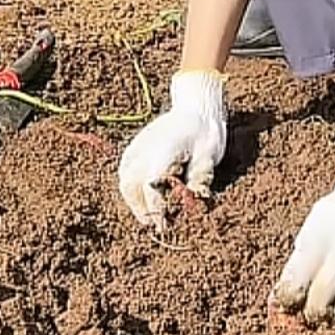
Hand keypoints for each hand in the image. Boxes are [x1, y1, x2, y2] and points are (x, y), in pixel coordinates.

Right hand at [117, 70, 226, 229]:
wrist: (195, 108)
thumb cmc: (206, 132)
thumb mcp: (209, 156)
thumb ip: (198, 180)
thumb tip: (190, 204)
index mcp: (163, 150)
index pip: (151, 187)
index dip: (156, 210)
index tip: (164, 226)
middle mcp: (144, 148)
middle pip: (131, 186)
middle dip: (142, 209)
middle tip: (156, 224)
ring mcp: (136, 146)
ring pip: (124, 180)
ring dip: (134, 200)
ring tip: (149, 213)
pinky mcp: (133, 147)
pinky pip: (124, 171)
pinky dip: (131, 187)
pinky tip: (143, 197)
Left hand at [271, 167, 334, 329]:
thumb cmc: (331, 225)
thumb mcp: (308, 233)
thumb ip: (295, 268)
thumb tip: (277, 306)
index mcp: (322, 232)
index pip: (302, 271)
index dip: (291, 295)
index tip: (288, 304)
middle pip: (329, 285)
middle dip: (316, 309)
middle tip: (312, 317)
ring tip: (333, 319)